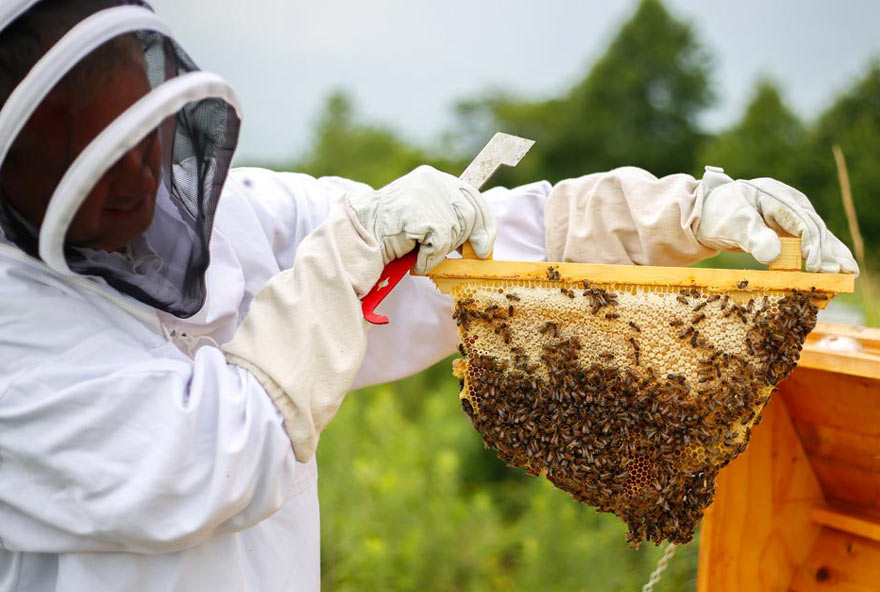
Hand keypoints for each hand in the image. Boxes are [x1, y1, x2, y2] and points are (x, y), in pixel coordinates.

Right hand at [347, 165, 495, 273]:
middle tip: (463, 257)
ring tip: (419, 254)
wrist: (356, 233)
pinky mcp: (422, 214)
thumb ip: (447, 218)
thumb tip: (480, 241)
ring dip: (440, 252)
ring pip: (456, 231)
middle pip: (470, 214)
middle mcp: (433, 180)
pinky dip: (429, 258)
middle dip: (468, 240)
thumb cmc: (386, 231)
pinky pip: (440, 244)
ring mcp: (427, 195)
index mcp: (433, 177)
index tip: (486, 244)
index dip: (484, 222)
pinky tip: (414, 259)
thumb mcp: (421, 217)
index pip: (472, 195)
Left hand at [696, 166, 858, 274]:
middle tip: (843, 272)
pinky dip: (821, 255)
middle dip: (828, 251)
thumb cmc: (716, 215)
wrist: (703, 216)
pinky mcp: (787, 228)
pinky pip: (807, 242)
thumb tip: (774, 255)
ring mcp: (789, 214)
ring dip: (832, 254)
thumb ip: (751, 235)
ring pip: (815, 235)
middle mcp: (787, 202)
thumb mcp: (730, 224)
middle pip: (813, 227)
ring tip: (850, 272)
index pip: (800, 220)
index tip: (814, 265)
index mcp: (774, 195)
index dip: (810, 244)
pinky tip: (836, 268)